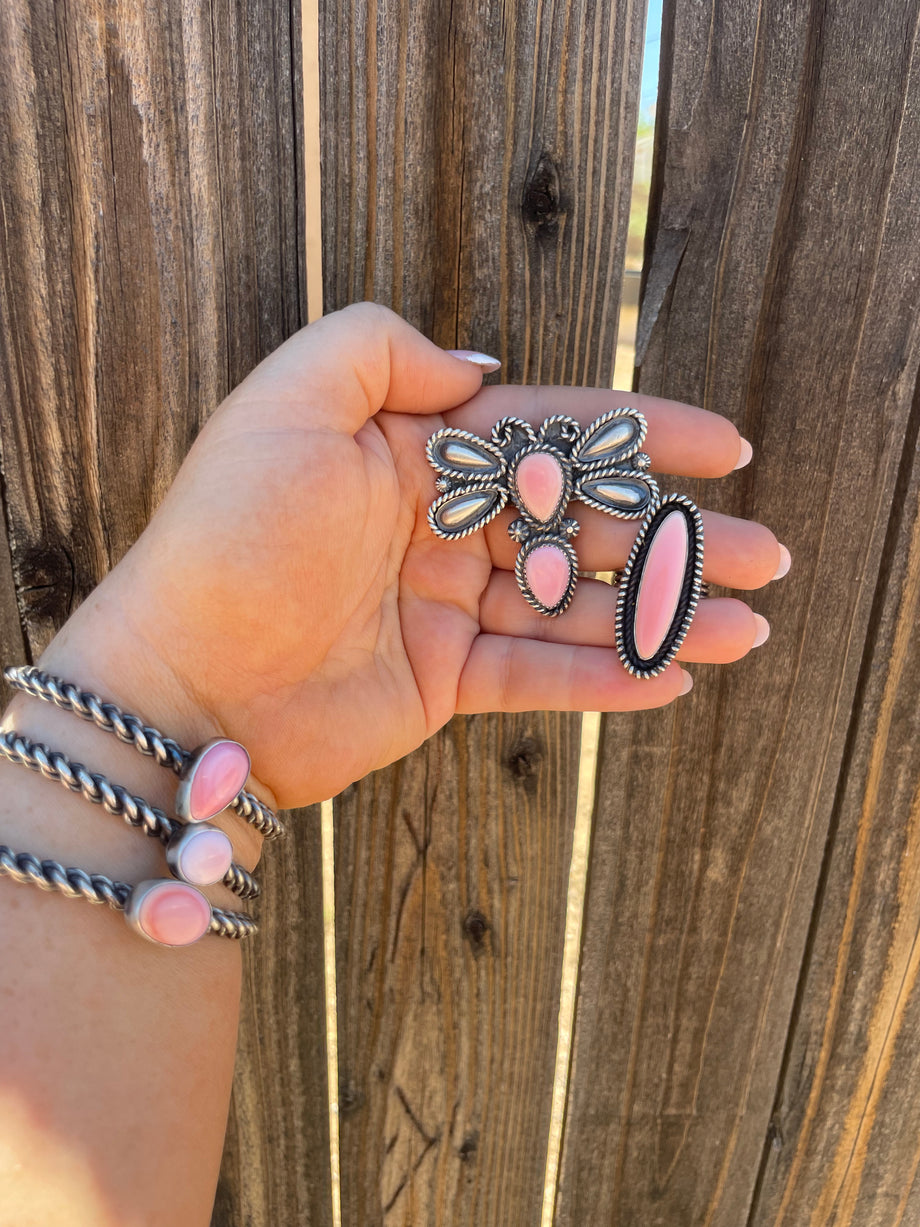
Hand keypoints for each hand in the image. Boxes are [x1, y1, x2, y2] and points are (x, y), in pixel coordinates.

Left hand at [40, 304, 785, 808]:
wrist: (182, 680)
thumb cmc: (229, 535)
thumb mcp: (290, 398)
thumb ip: (386, 349)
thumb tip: (480, 372)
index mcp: (417, 454)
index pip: (553, 434)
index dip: (643, 436)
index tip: (725, 447)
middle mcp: (441, 528)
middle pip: (582, 527)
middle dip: (674, 538)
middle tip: (761, 552)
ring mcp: (445, 610)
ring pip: (576, 607)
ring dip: (660, 615)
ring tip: (742, 625)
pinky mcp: (443, 683)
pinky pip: (540, 678)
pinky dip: (605, 678)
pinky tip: (672, 679)